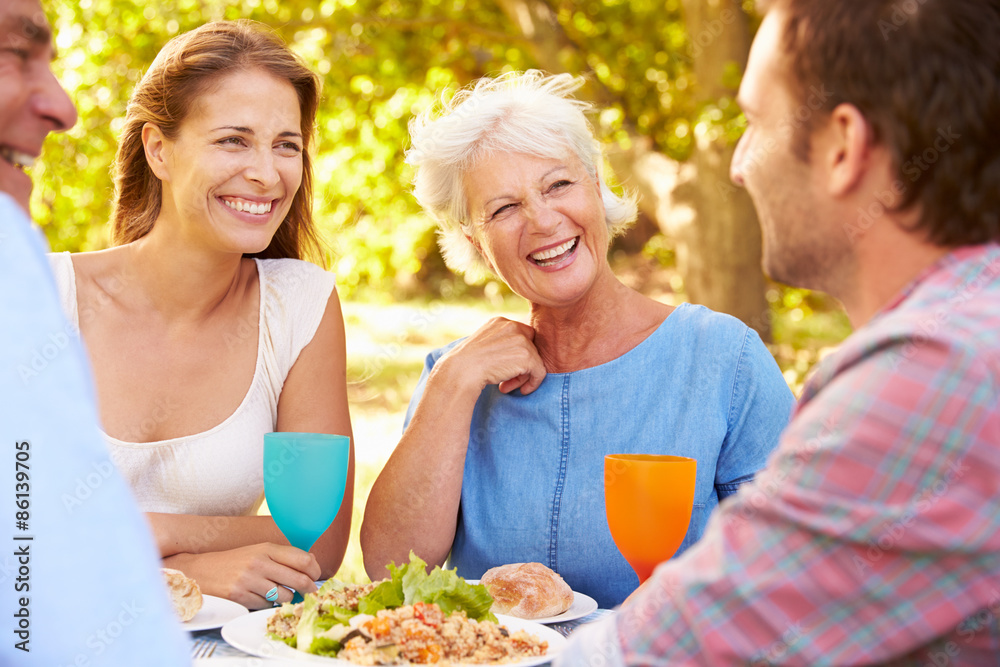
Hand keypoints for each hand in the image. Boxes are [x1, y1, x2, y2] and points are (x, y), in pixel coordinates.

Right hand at [164, 543, 320, 609]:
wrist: (201, 571)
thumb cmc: (235, 562)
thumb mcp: (258, 551)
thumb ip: (282, 556)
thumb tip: (311, 563)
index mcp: (267, 548)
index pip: (303, 559)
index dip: (315, 570)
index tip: (316, 575)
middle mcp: (260, 562)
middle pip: (299, 579)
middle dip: (310, 588)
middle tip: (312, 592)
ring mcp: (249, 580)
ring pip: (285, 596)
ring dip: (288, 598)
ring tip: (281, 594)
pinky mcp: (240, 596)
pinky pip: (267, 606)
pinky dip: (269, 604)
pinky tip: (261, 598)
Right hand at [441, 317, 546, 394]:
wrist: (461, 371)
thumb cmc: (466, 364)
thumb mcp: (482, 345)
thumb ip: (498, 344)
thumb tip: (512, 356)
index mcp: (499, 322)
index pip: (519, 335)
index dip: (515, 354)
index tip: (503, 367)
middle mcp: (512, 325)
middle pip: (530, 345)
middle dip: (521, 363)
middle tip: (507, 379)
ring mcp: (521, 340)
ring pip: (534, 359)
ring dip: (524, 375)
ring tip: (508, 385)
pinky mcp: (527, 356)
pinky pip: (540, 371)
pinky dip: (534, 383)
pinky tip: (522, 390)